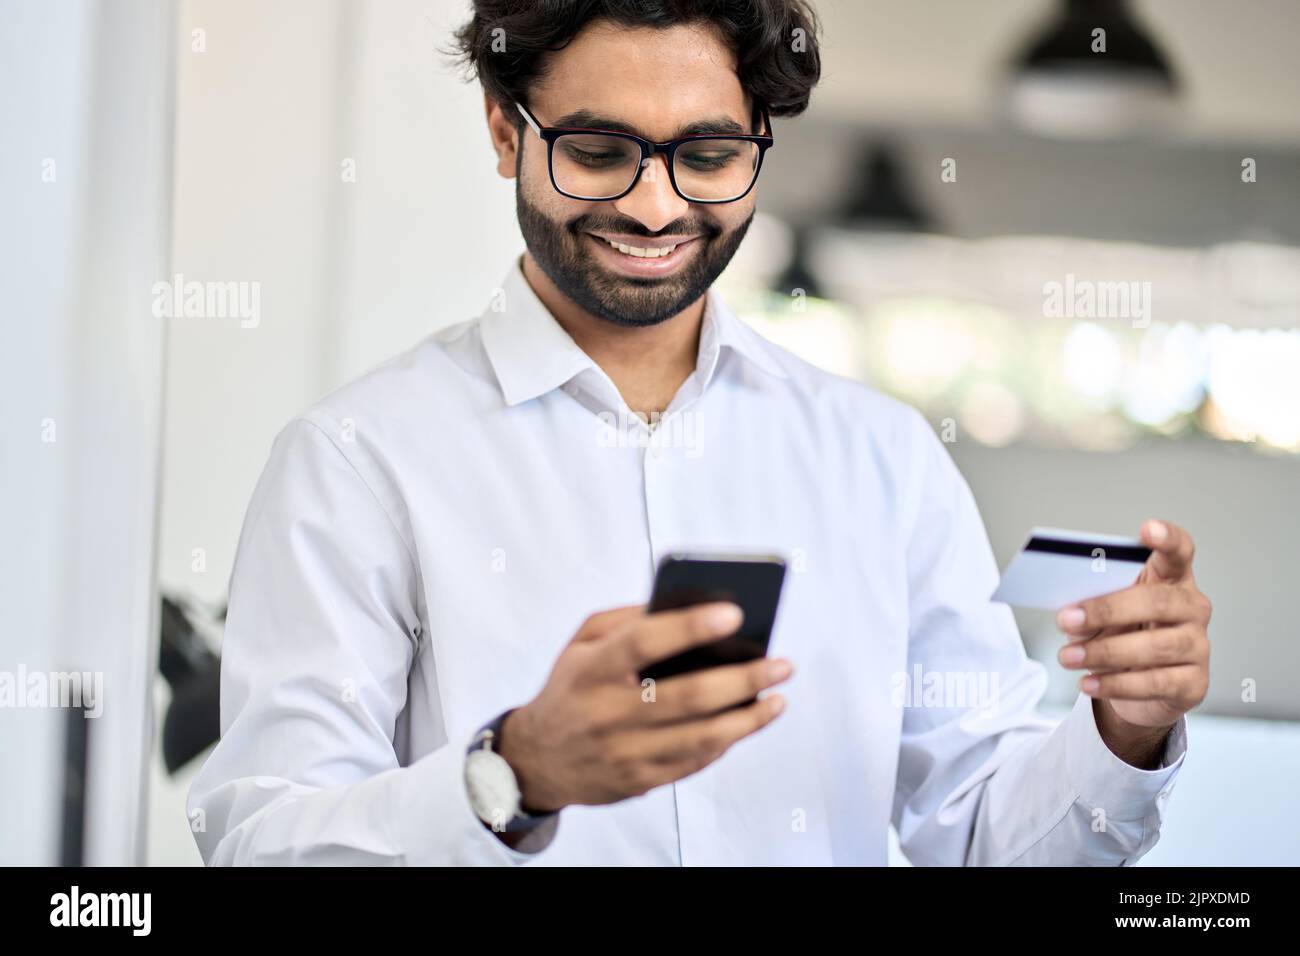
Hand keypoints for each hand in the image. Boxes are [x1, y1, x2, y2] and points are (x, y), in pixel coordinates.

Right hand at [497, 602, 791, 812]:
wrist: (537, 759)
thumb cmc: (573, 686)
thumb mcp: (582, 643)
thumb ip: (626, 620)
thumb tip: (687, 609)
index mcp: (591, 670)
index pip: (643, 642)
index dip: (690, 627)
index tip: (734, 612)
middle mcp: (607, 714)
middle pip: (687, 696)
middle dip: (742, 679)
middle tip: (781, 663)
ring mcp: (624, 753)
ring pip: (701, 737)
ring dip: (748, 718)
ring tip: (778, 697)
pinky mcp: (639, 781)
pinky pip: (695, 762)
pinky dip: (728, 741)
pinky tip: (749, 721)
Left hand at [1055, 520, 1211, 762]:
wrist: (1143, 689)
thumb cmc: (1124, 635)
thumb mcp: (1108, 613)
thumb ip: (1094, 602)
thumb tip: (1068, 610)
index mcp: (1171, 580)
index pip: (1179, 552)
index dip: (1167, 539)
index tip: (1147, 529)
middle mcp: (1192, 609)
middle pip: (1158, 602)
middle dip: (1107, 609)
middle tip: (1067, 619)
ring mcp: (1197, 646)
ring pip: (1155, 646)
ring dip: (1104, 652)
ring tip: (1069, 656)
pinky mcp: (1193, 683)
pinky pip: (1155, 683)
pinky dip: (1116, 683)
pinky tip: (1089, 681)